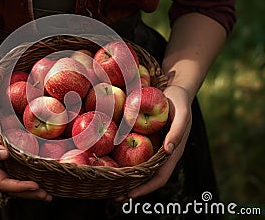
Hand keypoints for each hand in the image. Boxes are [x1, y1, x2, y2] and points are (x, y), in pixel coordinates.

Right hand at [0, 98, 52, 201]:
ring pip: (18, 177)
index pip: (3, 182)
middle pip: (12, 185)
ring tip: (49, 190)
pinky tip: (43, 171)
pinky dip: (31, 170)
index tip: (34, 186)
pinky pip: (21, 164)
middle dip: (29, 193)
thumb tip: (4, 156)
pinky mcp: (9, 149)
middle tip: (47, 196)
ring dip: (32, 186)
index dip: (18, 187)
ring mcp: (2, 158)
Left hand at [115, 85, 191, 201]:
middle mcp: (161, 155)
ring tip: (109, 186)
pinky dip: (124, 162)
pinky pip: (134, 155)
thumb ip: (177, 132)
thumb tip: (168, 151)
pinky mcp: (145, 141)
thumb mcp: (182, 115)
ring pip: (139, 169)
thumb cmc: (179, 104)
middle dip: (132, 189)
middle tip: (114, 197)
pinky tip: (110, 163)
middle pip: (146, 178)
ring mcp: (153, 149)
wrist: (175, 93)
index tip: (130, 195)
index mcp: (172, 154)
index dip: (145, 188)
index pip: (159, 178)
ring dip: (126, 179)